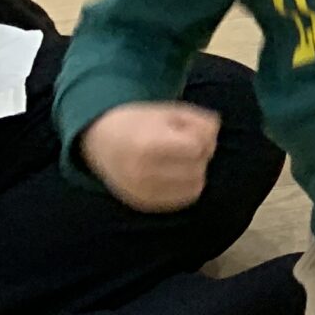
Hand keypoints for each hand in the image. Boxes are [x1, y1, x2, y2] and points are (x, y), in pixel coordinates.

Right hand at [81, 102, 217, 211]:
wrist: (100, 141)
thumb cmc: (141, 122)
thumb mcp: (170, 111)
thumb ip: (199, 121)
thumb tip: (214, 137)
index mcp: (148, 145)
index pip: (196, 147)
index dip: (203, 137)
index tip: (191, 131)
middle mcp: (143, 173)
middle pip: (197, 168)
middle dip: (201, 155)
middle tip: (188, 145)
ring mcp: (142, 192)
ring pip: (195, 187)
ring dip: (196, 172)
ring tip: (182, 159)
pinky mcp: (143, 203)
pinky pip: (183, 200)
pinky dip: (187, 186)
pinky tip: (177, 173)